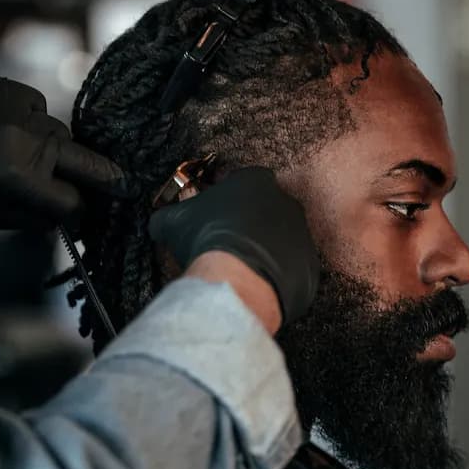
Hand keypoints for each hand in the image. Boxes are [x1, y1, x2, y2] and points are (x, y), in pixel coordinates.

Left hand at [0, 70, 127, 230]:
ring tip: (34, 162)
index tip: (84, 222)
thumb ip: (25, 217)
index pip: (73, 203)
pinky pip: (38, 109)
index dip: (80, 218)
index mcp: (17, 179)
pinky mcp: (6, 87)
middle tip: (121, 189)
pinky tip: (11, 133)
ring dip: (58, 152)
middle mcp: (27, 139)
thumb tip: (63, 218)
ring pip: (62, 134)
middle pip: (89, 163)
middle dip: (106, 181)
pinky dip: (33, 124)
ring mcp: (18, 107)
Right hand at [149, 167, 319, 327]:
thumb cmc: (207, 239)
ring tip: (240, 270)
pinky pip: (292, 271)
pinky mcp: (310, 269)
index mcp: (257, 181)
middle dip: (249, 225)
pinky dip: (277, 278)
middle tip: (227, 244)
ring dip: (264, 252)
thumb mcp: (173, 221)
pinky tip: (256, 287)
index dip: (226, 199)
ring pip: (282, 242)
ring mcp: (303, 237)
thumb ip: (167, 215)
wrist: (238, 280)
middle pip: (266, 211)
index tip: (213, 216)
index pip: (242, 182)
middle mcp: (287, 203)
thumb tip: (159, 222)